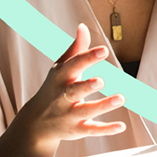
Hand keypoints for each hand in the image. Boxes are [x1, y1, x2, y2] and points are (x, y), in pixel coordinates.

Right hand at [11, 23, 126, 156]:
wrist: (34, 123)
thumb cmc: (53, 88)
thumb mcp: (60, 68)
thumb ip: (75, 49)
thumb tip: (83, 26)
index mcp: (61, 78)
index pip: (73, 66)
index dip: (87, 58)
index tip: (103, 50)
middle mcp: (63, 97)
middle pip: (75, 91)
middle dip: (87, 86)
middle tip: (101, 80)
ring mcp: (69, 115)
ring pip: (86, 111)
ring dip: (103, 105)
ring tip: (121, 98)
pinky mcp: (76, 130)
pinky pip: (91, 130)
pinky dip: (106, 129)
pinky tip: (122, 126)